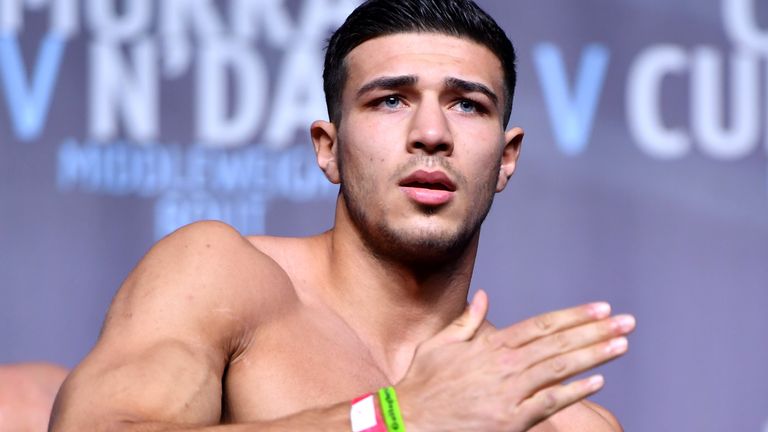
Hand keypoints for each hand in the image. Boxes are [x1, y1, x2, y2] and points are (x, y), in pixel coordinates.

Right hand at [396, 291, 634, 431]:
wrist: (409, 420)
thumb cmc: (422, 383)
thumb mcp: (440, 344)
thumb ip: (468, 321)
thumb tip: (485, 297)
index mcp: (490, 344)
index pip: (542, 325)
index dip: (574, 316)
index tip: (600, 309)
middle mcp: (505, 364)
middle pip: (559, 343)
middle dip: (596, 331)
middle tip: (626, 322)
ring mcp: (510, 392)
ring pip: (560, 368)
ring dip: (594, 355)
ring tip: (622, 345)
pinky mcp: (511, 420)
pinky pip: (550, 403)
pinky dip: (575, 391)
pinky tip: (598, 381)